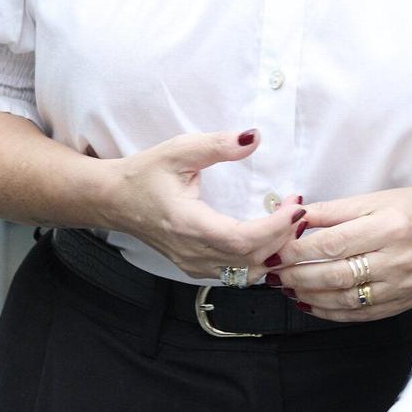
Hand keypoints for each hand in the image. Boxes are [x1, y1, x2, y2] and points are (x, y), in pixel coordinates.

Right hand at [100, 129, 306, 280]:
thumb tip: (253, 137)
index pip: (242, 240)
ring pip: (247, 273)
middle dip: (283, 237)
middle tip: (298, 208)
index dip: (275, 228)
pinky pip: (236, 274)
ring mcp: (193, 265)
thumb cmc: (145, 174)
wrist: (113, 200)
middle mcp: (192, 252)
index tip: (296, 207)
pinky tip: (270, 237)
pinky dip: (260, 260)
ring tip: (288, 223)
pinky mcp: (196, 268)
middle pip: (251, 260)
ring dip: (274, 251)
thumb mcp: (179, 150)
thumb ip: (217, 145)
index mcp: (188, 224)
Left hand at [264, 186, 411, 321]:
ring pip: (344, 298)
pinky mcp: (404, 302)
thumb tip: (294, 217)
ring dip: (308, 295)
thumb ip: (333, 211)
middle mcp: (397, 259)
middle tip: (273, 273)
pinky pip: (360, 314)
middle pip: (335, 274)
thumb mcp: (375, 199)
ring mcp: (402, 286)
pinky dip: (330, 312)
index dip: (297, 250)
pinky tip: (310, 303)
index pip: (332, 244)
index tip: (275, 250)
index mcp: (389, 227)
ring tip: (286, 287)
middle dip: (297, 275)